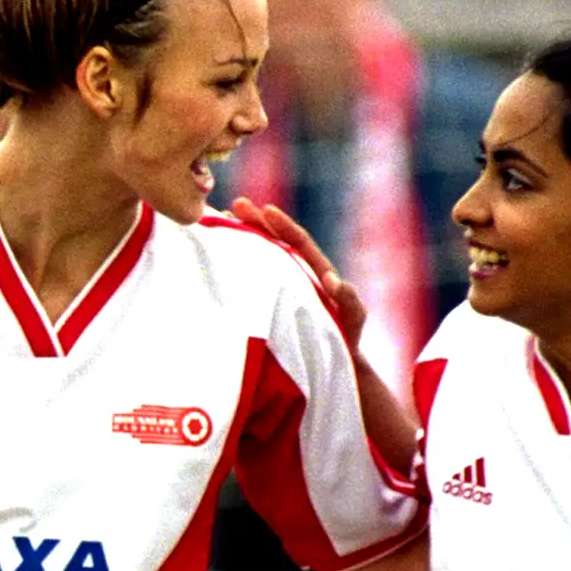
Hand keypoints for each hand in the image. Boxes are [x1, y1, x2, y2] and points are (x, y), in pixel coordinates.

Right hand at [231, 197, 366, 347]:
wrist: (334, 364)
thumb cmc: (347, 342)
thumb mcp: (353, 320)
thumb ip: (349, 300)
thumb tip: (332, 278)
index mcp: (315, 271)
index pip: (298, 242)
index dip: (282, 226)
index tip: (265, 210)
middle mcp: (296, 274)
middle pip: (275, 242)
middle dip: (256, 222)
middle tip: (234, 205)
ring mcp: (281, 287)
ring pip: (259, 256)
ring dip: (242, 238)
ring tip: (220, 221)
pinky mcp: (268, 304)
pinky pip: (251, 280)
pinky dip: (236, 267)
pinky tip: (216, 259)